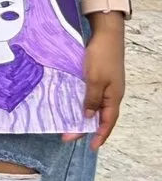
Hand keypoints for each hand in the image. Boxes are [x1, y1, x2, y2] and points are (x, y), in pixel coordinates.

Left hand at [80, 23, 124, 149]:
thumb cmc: (102, 56)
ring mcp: (106, 85)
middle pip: (100, 116)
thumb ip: (91, 98)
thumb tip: (88, 117)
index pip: (107, 122)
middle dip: (86, 128)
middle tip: (68, 136)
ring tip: (68, 125)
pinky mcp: (98, 77)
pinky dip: (83, 103)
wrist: (106, 34)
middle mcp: (111, 94)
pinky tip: (71, 104)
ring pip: (95, 106)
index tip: (91, 146)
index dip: (100, 135)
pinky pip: (91, 95)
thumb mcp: (95, 79)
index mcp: (113, 97)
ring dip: (83, 116)